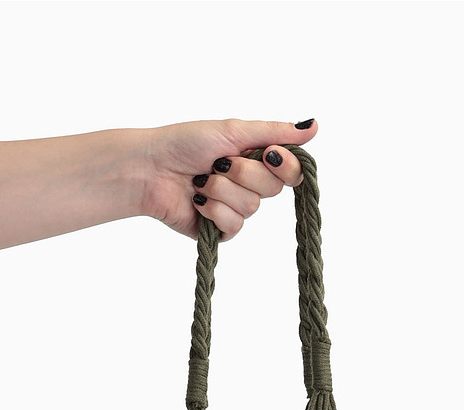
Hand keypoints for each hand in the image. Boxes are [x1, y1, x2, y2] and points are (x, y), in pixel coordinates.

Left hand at [138, 118, 317, 242]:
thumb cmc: (185, 143)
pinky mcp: (219, 230)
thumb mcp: (233, 130)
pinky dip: (214, 210)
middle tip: (219, 162)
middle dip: (244, 174)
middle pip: (272, 189)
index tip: (268, 154)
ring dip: (223, 189)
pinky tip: (197, 200)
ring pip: (251, 208)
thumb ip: (274, 131)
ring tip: (200, 180)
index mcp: (254, 159)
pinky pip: (233, 225)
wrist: (150, 168)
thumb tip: (313, 126)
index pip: (290, 171)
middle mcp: (248, 184)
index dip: (284, 166)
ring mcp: (234, 208)